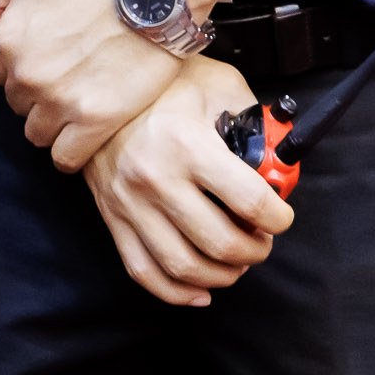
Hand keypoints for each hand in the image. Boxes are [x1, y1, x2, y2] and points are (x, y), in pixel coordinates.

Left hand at [0, 0, 181, 170]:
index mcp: (7, 39)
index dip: (21, 62)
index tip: (46, 56)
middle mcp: (27, 75)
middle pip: (17, 101)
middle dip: (37, 90)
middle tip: (68, 75)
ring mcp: (60, 101)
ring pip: (37, 132)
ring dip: (52, 121)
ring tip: (78, 103)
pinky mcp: (95, 121)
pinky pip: (65, 157)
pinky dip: (71, 150)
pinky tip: (85, 132)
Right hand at [83, 57, 293, 307]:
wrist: (94, 83)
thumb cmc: (161, 83)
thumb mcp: (218, 84)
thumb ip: (255, 121)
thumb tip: (278, 162)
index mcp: (188, 144)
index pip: (250, 201)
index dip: (278, 217)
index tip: (281, 214)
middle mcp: (156, 179)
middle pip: (221, 243)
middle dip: (255, 251)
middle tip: (262, 241)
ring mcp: (130, 203)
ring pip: (183, 267)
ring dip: (221, 276)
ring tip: (236, 262)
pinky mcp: (112, 217)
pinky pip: (143, 270)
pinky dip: (175, 292)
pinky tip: (200, 290)